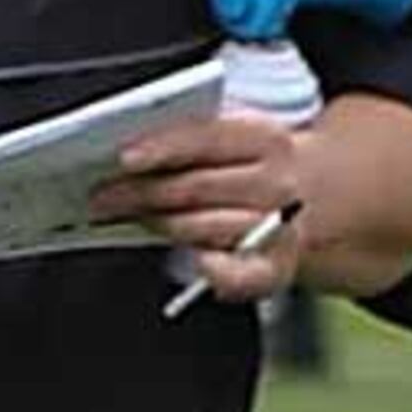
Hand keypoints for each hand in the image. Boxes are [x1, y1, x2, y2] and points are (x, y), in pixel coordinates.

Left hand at [91, 117, 307, 305]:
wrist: (309, 196)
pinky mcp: (278, 266)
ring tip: (124, 216)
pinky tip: (201, 264)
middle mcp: (277, 182)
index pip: (208, 138)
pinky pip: (245, 276)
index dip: (164, 147)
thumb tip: (130, 152)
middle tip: (101, 196)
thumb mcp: (235, 136)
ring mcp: (278, 226)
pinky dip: (220, 272)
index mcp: (265, 139)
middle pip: (198, 186)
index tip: (125, 157)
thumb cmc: (252, 166)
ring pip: (206, 226)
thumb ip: (190, 138)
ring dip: (160, 223)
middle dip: (141, 192)